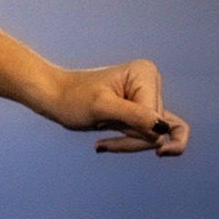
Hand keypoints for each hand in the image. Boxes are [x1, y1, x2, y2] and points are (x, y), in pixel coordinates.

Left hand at [48, 59, 188, 154]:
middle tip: (102, 133)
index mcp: (145, 73)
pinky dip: (134, 145)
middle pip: (159, 129)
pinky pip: (156, 136)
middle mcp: (152, 82)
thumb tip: (162, 127)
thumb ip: (133, 115)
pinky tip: (104, 145)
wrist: (56, 98)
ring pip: (158, 136)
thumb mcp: (101, 107)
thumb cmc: (73, 98)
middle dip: (132, 139)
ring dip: (130, 143)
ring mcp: (149, 97)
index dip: (135, 132)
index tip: (105, 130)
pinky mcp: (144, 112)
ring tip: (102, 138)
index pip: (157, 119)